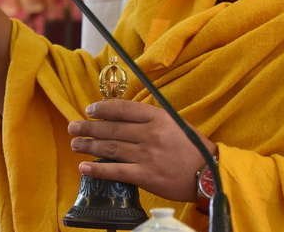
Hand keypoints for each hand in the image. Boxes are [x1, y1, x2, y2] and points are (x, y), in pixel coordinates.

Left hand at [67, 99, 214, 201]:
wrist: (209, 173)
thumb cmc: (194, 148)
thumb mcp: (176, 124)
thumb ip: (153, 120)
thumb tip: (126, 117)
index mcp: (158, 117)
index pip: (124, 109)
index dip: (103, 108)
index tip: (90, 109)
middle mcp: (150, 134)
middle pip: (112, 129)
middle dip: (89, 127)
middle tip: (73, 126)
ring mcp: (147, 155)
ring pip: (110, 148)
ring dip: (89, 146)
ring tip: (75, 144)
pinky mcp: (146, 176)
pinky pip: (116, 172)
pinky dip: (97, 170)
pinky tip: (83, 168)